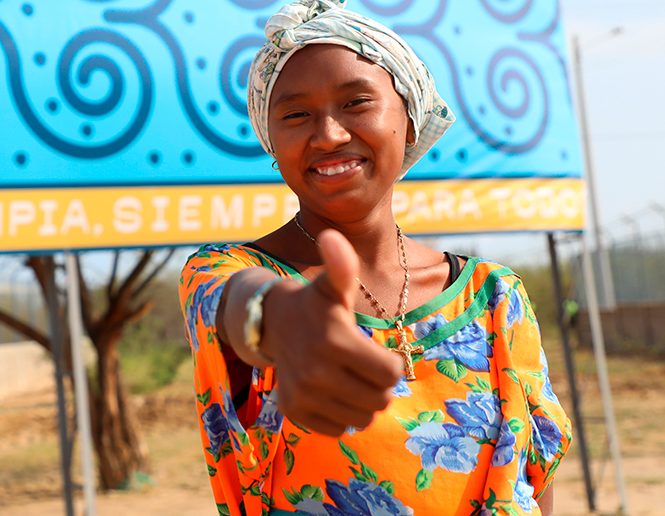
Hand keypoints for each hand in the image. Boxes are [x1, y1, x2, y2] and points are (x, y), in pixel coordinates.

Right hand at [264, 229, 403, 435]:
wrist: (271, 324)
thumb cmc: (314, 304)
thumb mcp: (332, 286)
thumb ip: (341, 266)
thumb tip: (333, 236)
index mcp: (335, 342)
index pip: (392, 374)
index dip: (391, 363)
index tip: (376, 351)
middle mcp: (317, 374)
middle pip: (379, 399)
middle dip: (379, 384)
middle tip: (364, 367)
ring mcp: (304, 396)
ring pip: (362, 418)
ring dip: (363, 402)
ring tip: (350, 380)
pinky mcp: (295, 413)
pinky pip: (339, 429)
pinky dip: (342, 415)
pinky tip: (333, 393)